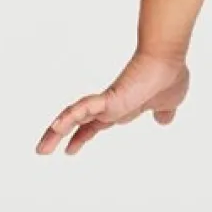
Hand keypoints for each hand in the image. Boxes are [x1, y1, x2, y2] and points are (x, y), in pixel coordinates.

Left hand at [35, 50, 189, 155]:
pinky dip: (69, 118)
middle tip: (42, 150)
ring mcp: (108, 102)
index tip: (70, 148)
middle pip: (79, 122)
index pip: (96, 124)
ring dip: (57, 132)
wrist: (168, 61)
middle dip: (60, 136)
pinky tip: (56, 127)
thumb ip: (164, 111)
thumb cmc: (169, 76)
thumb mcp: (169, 101)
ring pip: (75, 116)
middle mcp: (111, 105)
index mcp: (122, 108)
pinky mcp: (109, 98)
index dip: (82, 135)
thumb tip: (164, 119)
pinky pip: (84, 109)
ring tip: (42, 148)